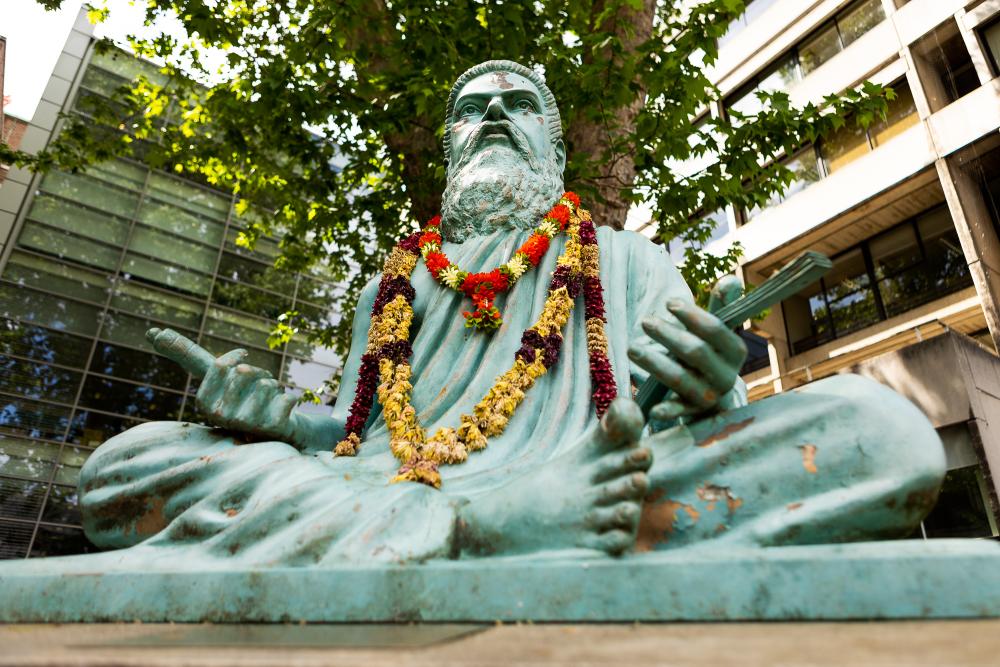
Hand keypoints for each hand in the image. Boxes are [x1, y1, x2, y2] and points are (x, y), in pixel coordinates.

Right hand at [195, 348, 297, 440]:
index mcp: (204, 403)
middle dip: (258, 373)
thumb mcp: (215, 375)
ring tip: (268, 404)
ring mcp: (244, 424)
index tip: (243, 358)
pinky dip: (289, 400)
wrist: (276, 430)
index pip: (219, 365)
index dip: (236, 358)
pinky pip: (286, 397)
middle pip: (243, 371)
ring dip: (274, 388)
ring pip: (267, 382)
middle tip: (256, 392)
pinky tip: (281, 415)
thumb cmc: (243, 397)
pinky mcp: (270, 428)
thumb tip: (152, 331)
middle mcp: (220, 416)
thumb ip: (186, 355)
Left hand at [628, 298, 746, 422]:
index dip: (692, 315)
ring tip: (631, 348)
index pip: (716, 330)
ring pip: (681, 379)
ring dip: (655, 363)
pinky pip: (679, 413)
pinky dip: (667, 412)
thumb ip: (721, 308)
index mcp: (734, 351)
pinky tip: (652, 410)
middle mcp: (726, 376)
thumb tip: (729, 280)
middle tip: (644, 321)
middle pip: (696, 352)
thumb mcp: (717, 334)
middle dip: (668, 335)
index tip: (668, 303)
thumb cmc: (709, 355)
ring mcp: (710, 397)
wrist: (714, 398)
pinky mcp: (692, 415)